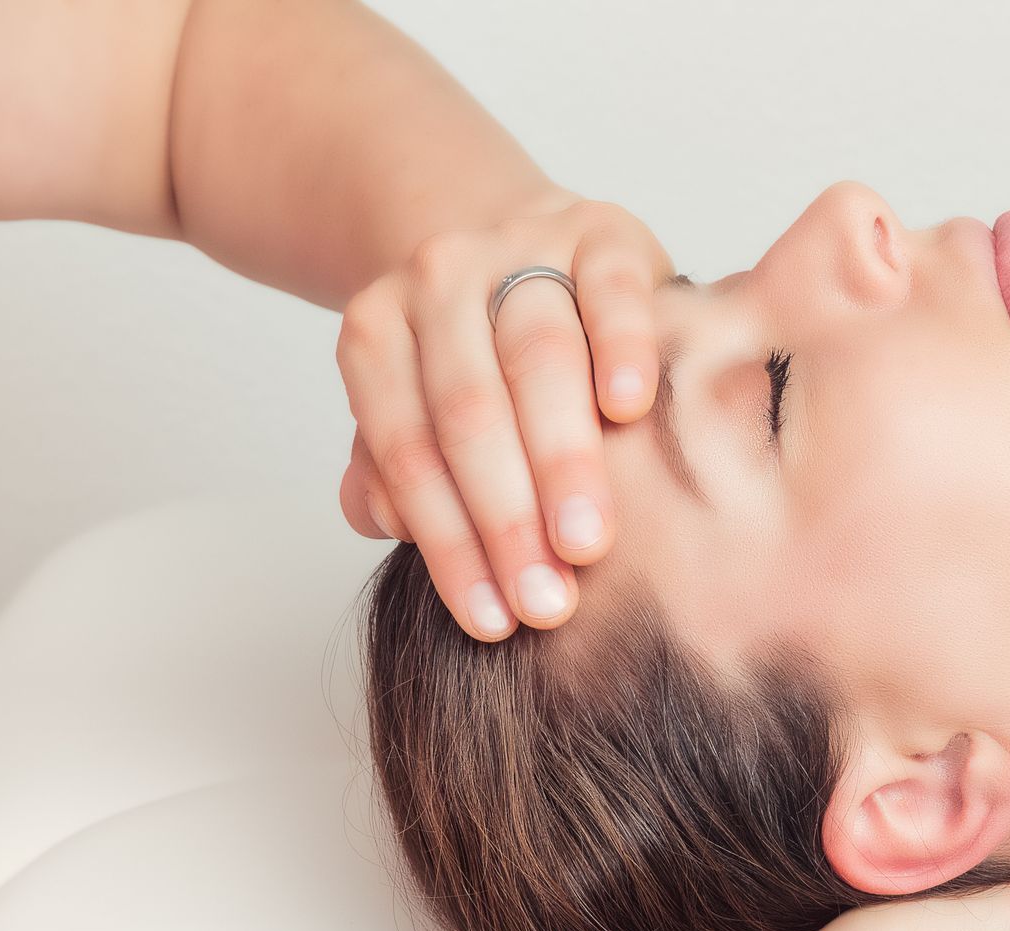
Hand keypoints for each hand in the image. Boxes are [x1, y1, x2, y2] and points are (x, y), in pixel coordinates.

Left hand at [335, 192, 673, 639]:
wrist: (525, 245)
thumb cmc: (477, 364)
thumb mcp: (417, 413)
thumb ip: (389, 469)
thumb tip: (380, 518)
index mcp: (377, 330)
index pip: (406, 449)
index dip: (447, 542)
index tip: (492, 620)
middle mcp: (438, 279)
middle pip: (468, 408)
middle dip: (506, 516)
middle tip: (547, 601)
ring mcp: (520, 246)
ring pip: (537, 355)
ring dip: (562, 458)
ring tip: (589, 544)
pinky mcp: (602, 231)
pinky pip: (609, 288)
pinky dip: (620, 347)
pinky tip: (632, 409)